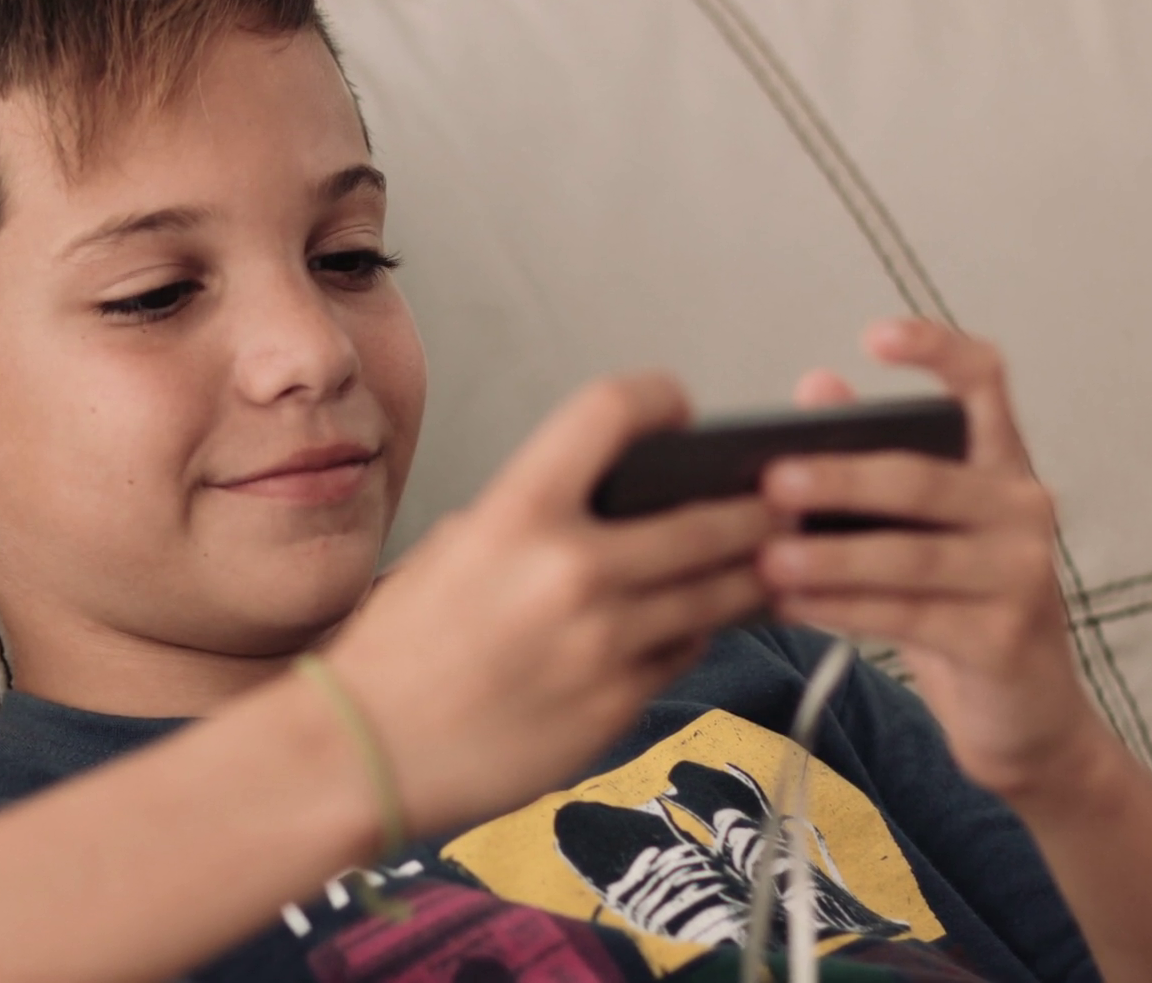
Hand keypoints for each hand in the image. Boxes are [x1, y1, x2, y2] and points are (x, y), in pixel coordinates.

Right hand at [328, 373, 770, 837]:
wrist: (370, 753)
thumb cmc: (400, 649)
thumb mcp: (454, 550)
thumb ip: (536, 518)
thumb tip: (616, 501)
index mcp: (516, 514)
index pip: (613, 412)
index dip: (660, 398)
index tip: (680, 410)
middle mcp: (572, 571)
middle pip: (709, 514)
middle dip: (756, 505)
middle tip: (781, 496)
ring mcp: (605, 643)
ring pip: (722, 589)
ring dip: (754, 569)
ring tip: (772, 554)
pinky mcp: (620, 704)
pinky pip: (688, 649)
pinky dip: (701, 629)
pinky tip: (703, 618)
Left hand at [757, 319, 1116, 801]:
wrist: (1022, 715)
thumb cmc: (951, 604)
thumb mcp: (914, 528)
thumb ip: (871, 459)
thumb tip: (814, 387)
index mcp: (1000, 466)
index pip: (986, 384)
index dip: (937, 349)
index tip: (874, 335)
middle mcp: (1024, 509)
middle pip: (921, 479)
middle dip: (837, 480)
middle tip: (769, 483)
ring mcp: (1022, 574)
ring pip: (908, 556)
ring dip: (827, 558)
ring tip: (762, 560)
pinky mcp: (1003, 638)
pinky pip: (906, 616)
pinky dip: (840, 609)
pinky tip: (786, 606)